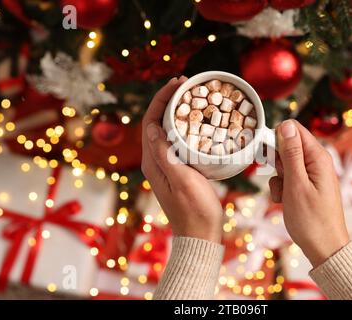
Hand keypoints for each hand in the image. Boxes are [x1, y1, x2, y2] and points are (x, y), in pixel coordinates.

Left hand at [141, 76, 222, 242]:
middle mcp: (156, 161)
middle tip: (187, 85)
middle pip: (157, 123)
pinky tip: (199, 123)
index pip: (150, 122)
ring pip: (168, 131)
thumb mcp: (181, 181)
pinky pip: (179, 141)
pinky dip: (186, 127)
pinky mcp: (179, 169)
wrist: (201, 234)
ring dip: (177, 112)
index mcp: (153, 162)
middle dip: (168, 101)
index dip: (161, 99)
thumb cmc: (194, 210)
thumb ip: (165, 155)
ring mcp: (167, 165)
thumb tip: (152, 128)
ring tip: (192, 98)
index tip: (177, 84)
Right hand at [269, 119, 349, 267]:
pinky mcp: (307, 185)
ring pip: (285, 164)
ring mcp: (312, 174)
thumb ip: (290, 153)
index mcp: (318, 157)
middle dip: (276, 162)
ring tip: (284, 196)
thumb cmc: (312, 220)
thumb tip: (286, 124)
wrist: (324, 248)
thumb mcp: (296, 184)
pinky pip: (288, 179)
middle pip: (288, 146)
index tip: (267, 155)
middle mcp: (317, 162)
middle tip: (280, 180)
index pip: (294, 130)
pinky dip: (282, 189)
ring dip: (277, 178)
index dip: (276, 138)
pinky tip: (285, 202)